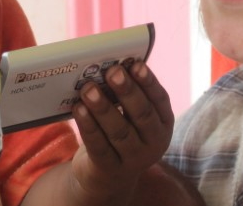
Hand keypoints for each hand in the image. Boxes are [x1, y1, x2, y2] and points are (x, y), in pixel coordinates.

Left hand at [70, 62, 173, 202]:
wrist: (109, 177)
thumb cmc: (122, 133)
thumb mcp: (132, 117)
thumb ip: (127, 94)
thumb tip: (112, 64)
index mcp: (163, 123)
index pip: (159, 99)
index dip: (148, 81)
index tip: (136, 64)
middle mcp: (154, 143)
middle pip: (141, 114)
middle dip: (126, 91)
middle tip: (112, 72)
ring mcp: (134, 159)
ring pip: (119, 130)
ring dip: (103, 107)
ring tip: (88, 89)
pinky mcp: (110, 169)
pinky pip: (99, 145)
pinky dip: (88, 126)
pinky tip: (78, 109)